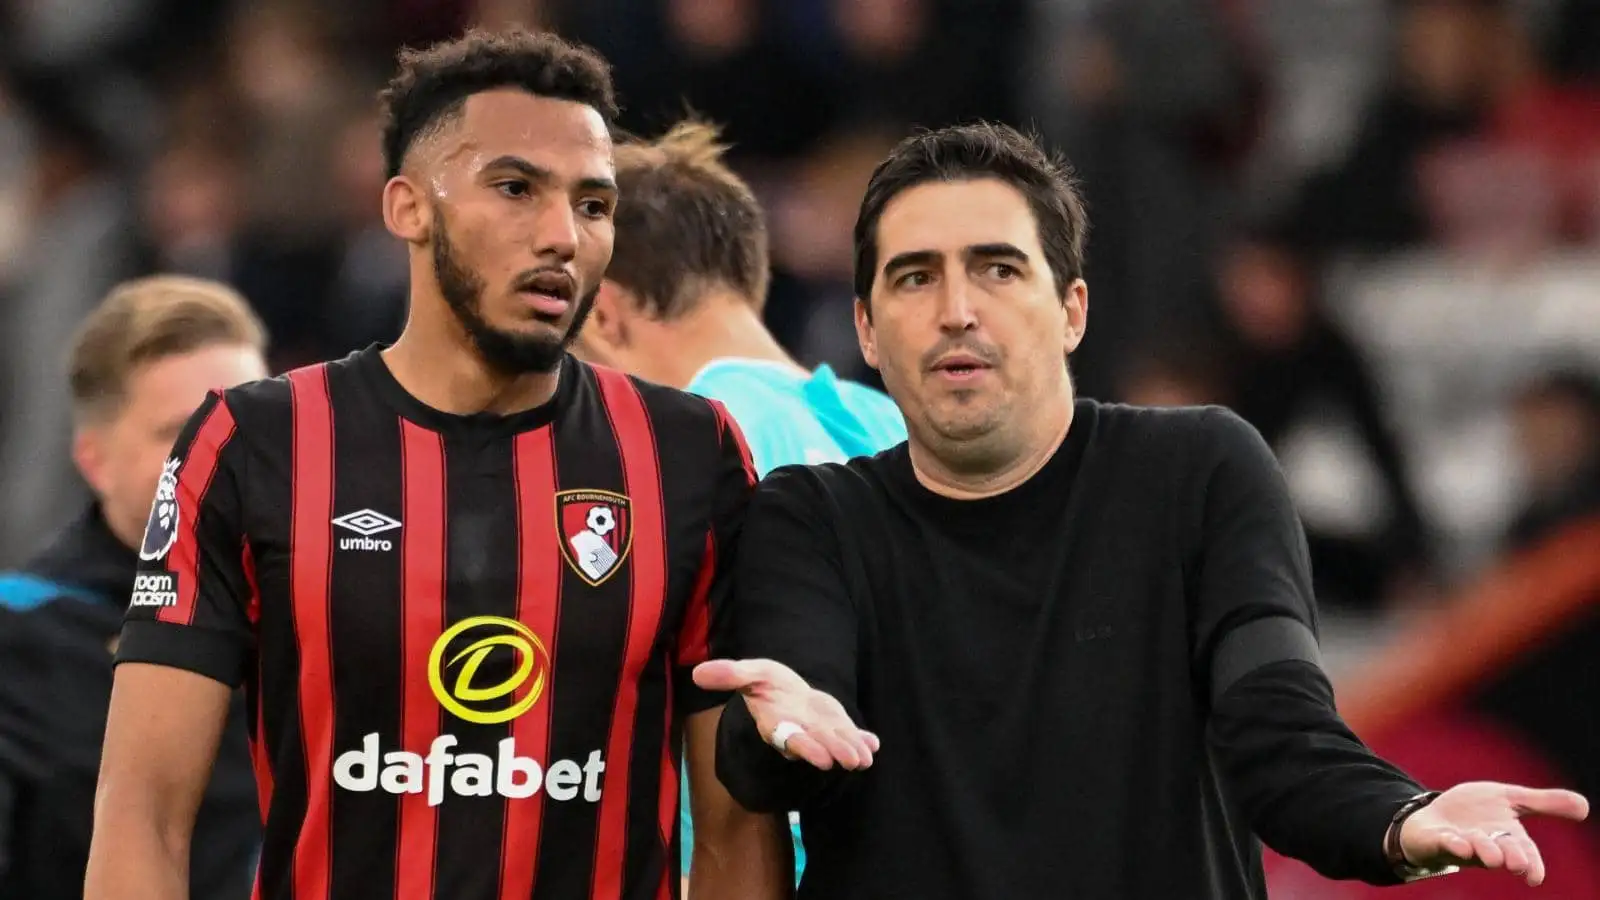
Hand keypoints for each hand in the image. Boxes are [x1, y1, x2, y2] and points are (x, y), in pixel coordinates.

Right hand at [693, 658, 878, 770]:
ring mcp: (818, 730)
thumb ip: (729, 674)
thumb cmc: (764, 682)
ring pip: (835, 743)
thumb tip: (697, 673)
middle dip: (834, 752)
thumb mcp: (749, 672)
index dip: (806, 748)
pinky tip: (873, 742)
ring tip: (865, 759)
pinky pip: (849, 734)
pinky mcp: (833, 725)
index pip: (790, 739)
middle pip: (817, 745)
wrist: (783, 688)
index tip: (823, 759)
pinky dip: (862, 739)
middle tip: (853, 762)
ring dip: (851, 749)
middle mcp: (798, 731)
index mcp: (776, 722)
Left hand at [1398, 782, 1589, 885]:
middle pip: (1502, 853)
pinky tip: (1457, 843)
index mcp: (1508, 837)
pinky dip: (1452, 843)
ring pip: (1474, 850)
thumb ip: (1544, 803)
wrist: (1434, 816)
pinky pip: (1445, 843)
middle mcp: (1487, 844)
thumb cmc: (1475, 812)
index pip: (1525, 853)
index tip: (1535, 877)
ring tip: (1490, 856)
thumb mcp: (1510, 799)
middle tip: (1517, 863)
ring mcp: (1462, 844)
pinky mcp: (1438, 839)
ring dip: (1483, 851)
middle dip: (1510, 857)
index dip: (1532, 865)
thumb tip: (1585, 806)